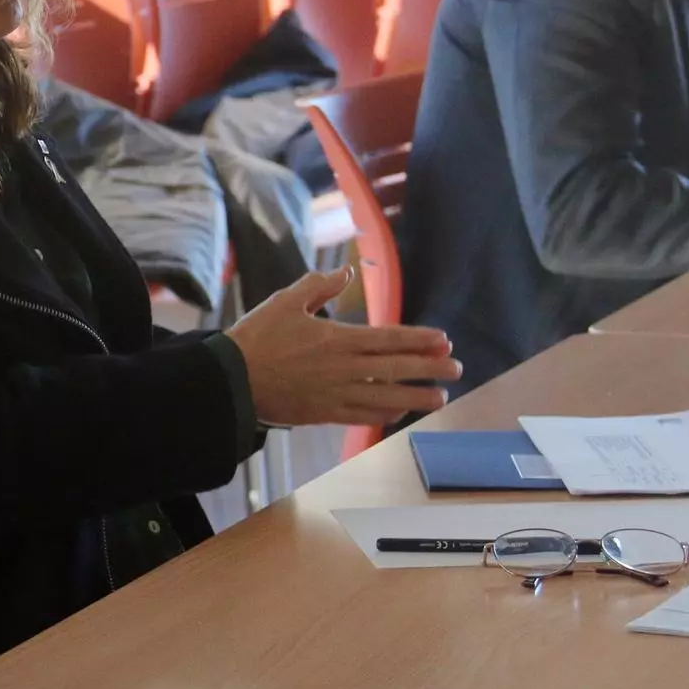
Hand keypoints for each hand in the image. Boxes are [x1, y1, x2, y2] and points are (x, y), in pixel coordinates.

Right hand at [224, 267, 460, 427]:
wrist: (231, 381)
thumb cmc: (257, 337)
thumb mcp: (285, 301)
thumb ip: (317, 285)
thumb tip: (344, 273)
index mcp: (337, 339)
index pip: (389, 338)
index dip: (419, 340)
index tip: (444, 341)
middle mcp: (343, 368)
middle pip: (396, 369)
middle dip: (430, 369)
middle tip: (457, 370)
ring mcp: (335, 394)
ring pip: (386, 397)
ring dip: (416, 396)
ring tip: (440, 397)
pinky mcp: (324, 414)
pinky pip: (362, 415)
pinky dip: (385, 414)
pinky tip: (400, 412)